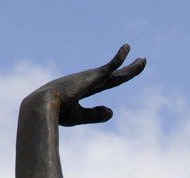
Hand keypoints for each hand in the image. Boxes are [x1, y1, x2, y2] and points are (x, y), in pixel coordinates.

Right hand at [24, 44, 145, 127]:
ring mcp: (92, 77)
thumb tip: (113, 112)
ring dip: (131, 66)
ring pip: (118, 71)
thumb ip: (95, 115)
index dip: (121, 76)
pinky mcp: (92, 76)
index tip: (130, 73)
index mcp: (88, 88)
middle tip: (142, 61)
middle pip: (117, 75)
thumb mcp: (80, 116)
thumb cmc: (58, 113)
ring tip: (143, 61)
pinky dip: (119, 57)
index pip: (110, 82)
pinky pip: (110, 65)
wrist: (45, 107)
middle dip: (130, 69)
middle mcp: (92, 80)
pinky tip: (127, 48)